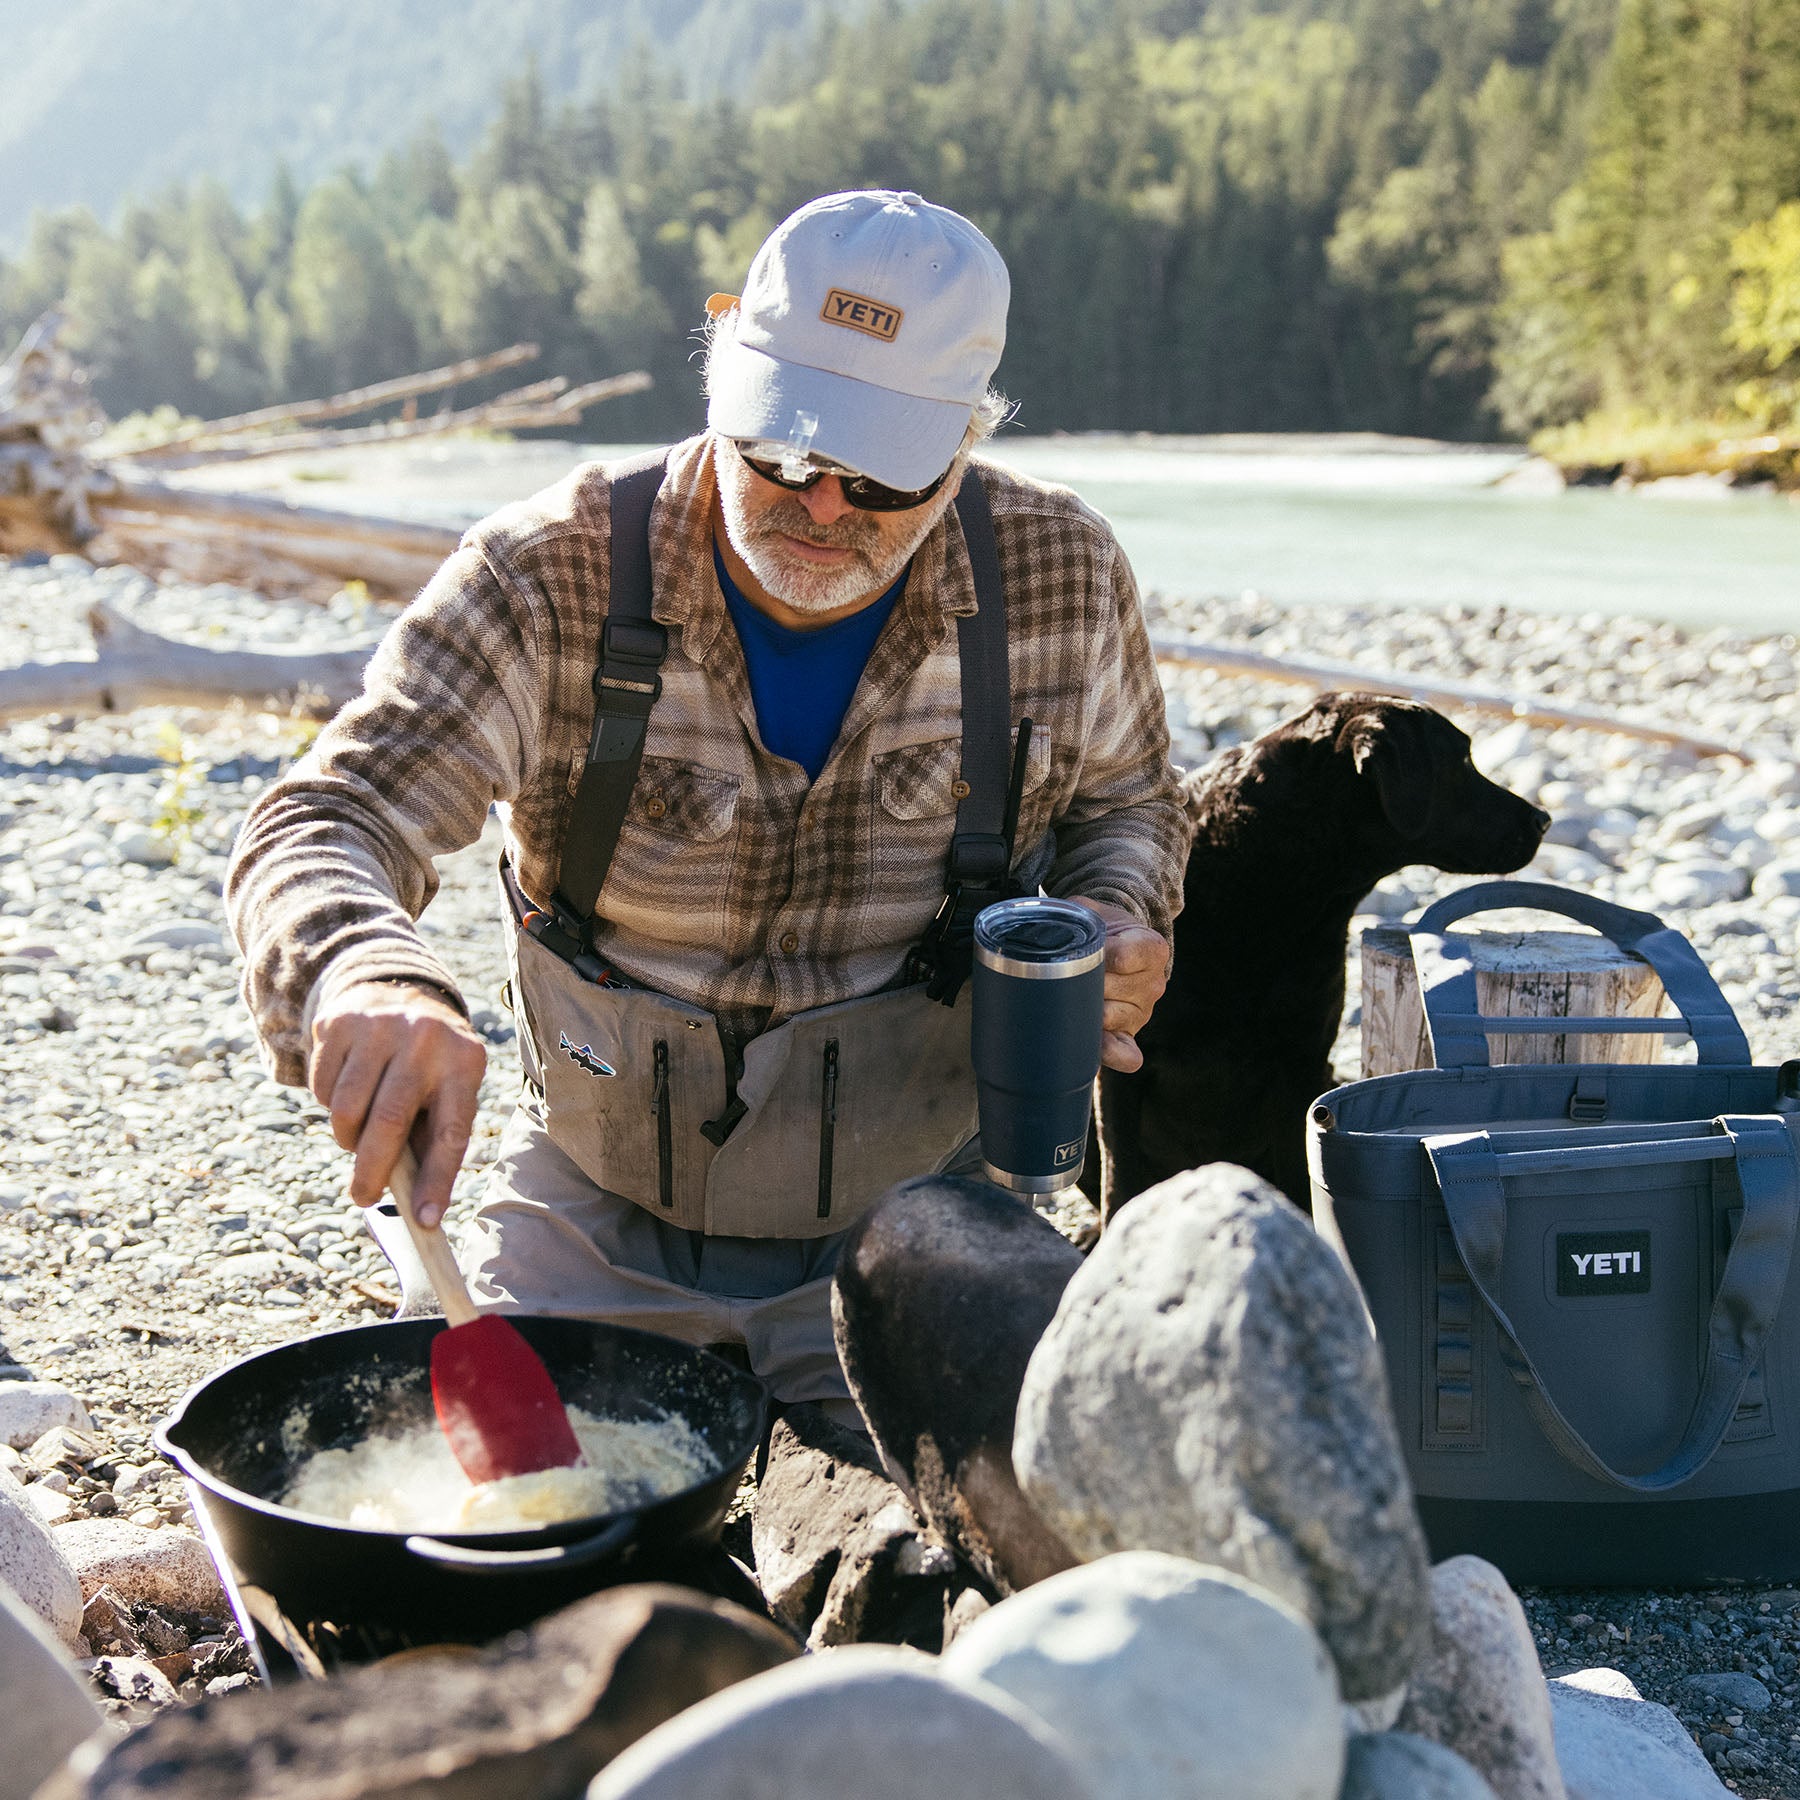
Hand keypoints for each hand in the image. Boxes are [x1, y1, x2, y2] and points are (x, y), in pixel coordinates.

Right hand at [308, 980, 486, 1228]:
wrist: (394, 990)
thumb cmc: (427, 1064)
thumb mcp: (446, 1089)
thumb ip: (429, 1139)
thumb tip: (415, 1207)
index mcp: (464, 1063)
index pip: (451, 1131)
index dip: (438, 1179)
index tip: (425, 1220)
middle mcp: (425, 1040)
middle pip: (389, 1122)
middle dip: (372, 1172)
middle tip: (363, 1197)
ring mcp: (380, 1026)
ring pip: (348, 1109)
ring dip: (347, 1137)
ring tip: (358, 1134)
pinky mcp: (339, 1022)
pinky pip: (322, 1088)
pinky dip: (329, 1106)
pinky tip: (348, 1091)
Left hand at [1066, 895, 1169, 1073]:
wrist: (1117, 947)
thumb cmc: (1102, 929)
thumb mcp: (1094, 911)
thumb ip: (1076, 913)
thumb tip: (1047, 929)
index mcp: (1151, 948)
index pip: (1125, 956)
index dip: (1099, 955)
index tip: (1083, 950)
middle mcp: (1153, 983)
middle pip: (1112, 989)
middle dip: (1082, 983)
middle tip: (1061, 975)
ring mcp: (1142, 1012)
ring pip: (1109, 1017)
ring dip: (1084, 1010)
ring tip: (1066, 998)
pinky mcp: (1129, 1035)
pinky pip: (1127, 1054)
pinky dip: (1110, 1053)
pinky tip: (1093, 1046)